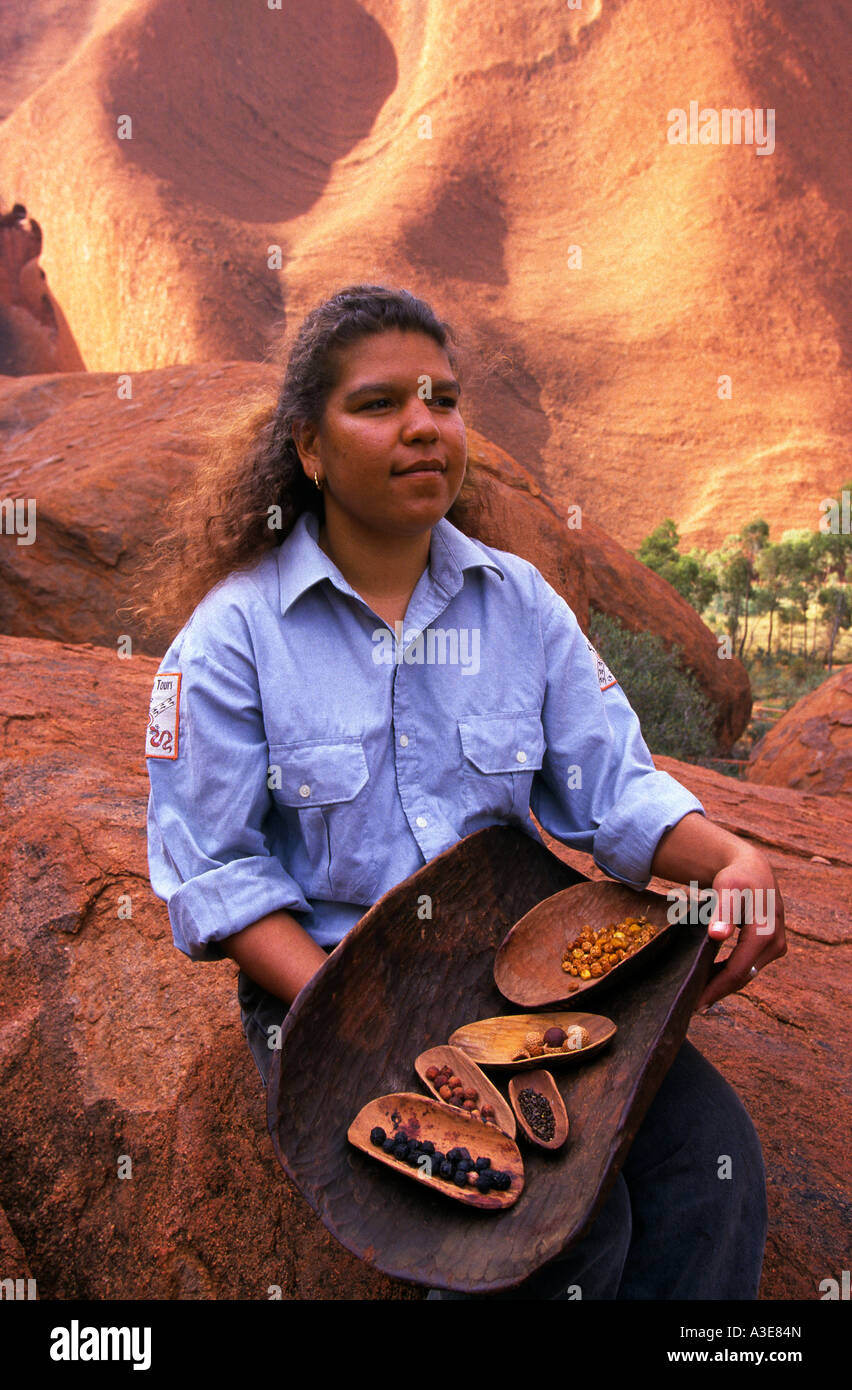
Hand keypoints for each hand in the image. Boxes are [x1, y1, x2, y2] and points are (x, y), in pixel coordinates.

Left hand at [696, 850, 785, 1011]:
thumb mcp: (728, 888)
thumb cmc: (737, 876)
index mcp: (766, 933)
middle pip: (742, 977)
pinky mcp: (771, 948)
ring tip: (696, 997)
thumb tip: (717, 935)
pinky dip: (728, 975)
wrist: (753, 868)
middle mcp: (776, 944)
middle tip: (689, 1005)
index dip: (715, 989)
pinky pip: (747, 967)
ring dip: (722, 985)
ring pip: (746, 975)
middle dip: (717, 991)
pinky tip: (710, 981)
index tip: (694, 1002)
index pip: (738, 972)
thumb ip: (723, 912)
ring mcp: (776, 947)